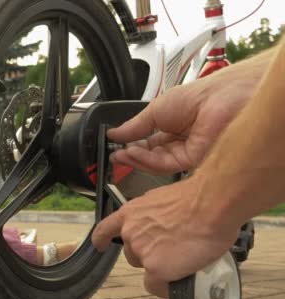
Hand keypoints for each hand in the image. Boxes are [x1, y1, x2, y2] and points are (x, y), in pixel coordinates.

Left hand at [92, 178, 240, 297]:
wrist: (211, 204)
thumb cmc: (197, 198)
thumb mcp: (164, 201)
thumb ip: (154, 215)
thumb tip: (162, 225)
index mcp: (131, 213)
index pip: (107, 228)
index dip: (103, 239)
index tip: (101, 245)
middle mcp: (131, 232)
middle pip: (133, 254)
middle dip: (149, 254)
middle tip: (172, 250)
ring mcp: (141, 251)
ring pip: (146, 269)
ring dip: (160, 268)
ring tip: (183, 259)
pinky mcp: (155, 268)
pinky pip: (156, 286)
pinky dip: (166, 287)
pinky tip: (178, 280)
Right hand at [109, 66, 259, 174]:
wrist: (220, 99)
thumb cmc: (199, 96)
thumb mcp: (156, 109)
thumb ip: (134, 125)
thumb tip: (115, 133)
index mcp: (175, 125)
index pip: (149, 142)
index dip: (131, 144)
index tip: (115, 144)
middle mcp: (181, 141)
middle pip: (151, 155)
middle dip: (131, 155)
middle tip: (114, 154)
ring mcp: (187, 152)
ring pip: (155, 162)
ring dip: (136, 159)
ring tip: (120, 153)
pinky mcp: (191, 162)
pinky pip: (164, 165)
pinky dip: (146, 160)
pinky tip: (133, 153)